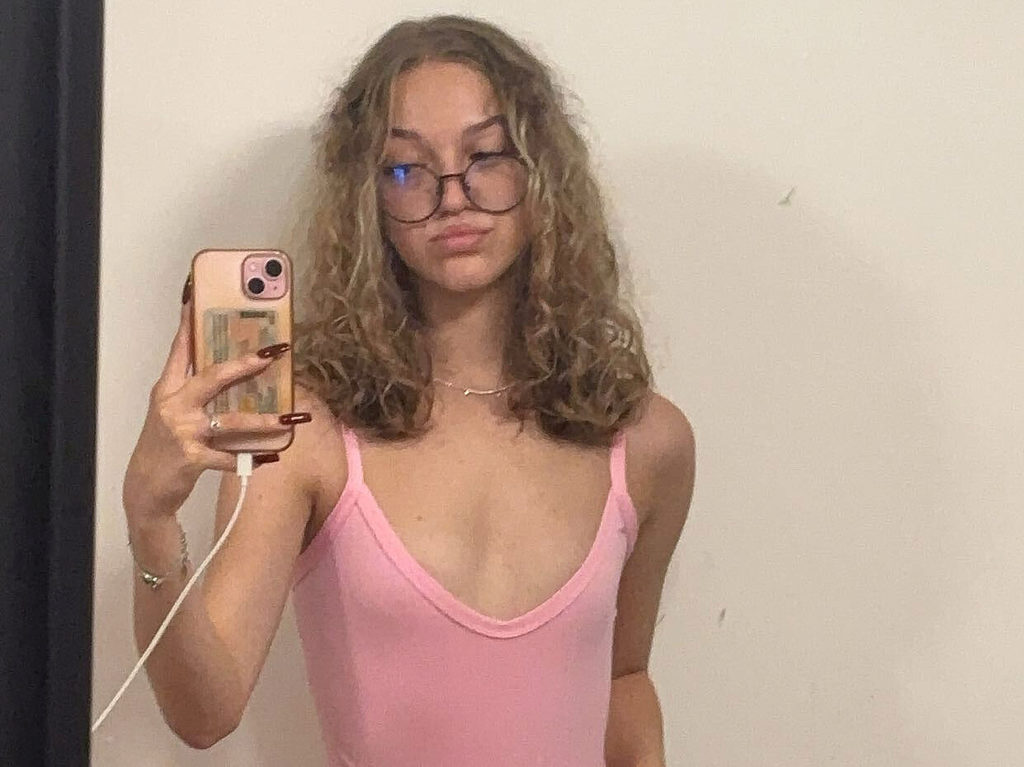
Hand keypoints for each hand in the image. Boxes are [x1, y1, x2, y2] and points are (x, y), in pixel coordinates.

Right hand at [122, 275, 307, 520]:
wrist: (144, 489)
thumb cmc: (164, 446)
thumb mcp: (171, 413)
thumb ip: (192, 391)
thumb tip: (228, 369)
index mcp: (168, 390)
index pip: (179, 350)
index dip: (188, 325)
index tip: (196, 298)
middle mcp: (174, 406)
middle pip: (212, 377)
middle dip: (245, 364)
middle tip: (273, 352)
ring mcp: (183, 432)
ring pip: (229, 420)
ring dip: (262, 420)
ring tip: (287, 418)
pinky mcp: (192, 458)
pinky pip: (230, 458)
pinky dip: (252, 458)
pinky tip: (272, 457)